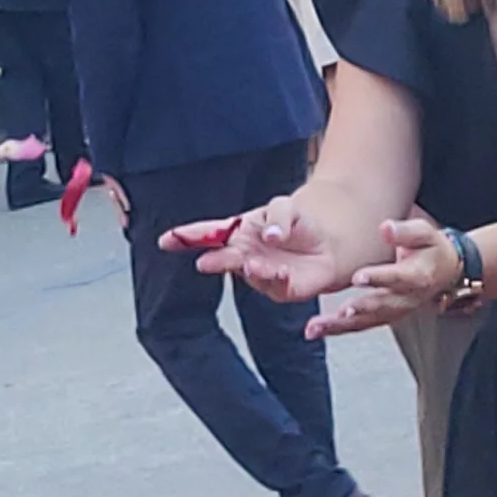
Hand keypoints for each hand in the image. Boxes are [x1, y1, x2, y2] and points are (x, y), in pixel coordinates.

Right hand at [182, 196, 353, 301]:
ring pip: (249, 274)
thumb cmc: (299, 222)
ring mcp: (261, 273)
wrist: (330, 242)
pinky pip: (276, 286)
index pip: (207, 234)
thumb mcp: (285, 207)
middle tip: (206, 262)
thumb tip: (270, 236)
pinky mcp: (282, 289)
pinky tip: (282, 272)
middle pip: (222, 258)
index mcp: (238, 232)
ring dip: (249, 270)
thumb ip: (277, 216)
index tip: (166, 240)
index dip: (185, 237)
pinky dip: (277, 279)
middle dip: (214, 261)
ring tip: (253, 265)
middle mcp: (244, 255)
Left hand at [316, 220, 465, 339]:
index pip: (397, 278)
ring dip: (342, 325)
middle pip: (382, 306)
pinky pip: (361, 326)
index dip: (379, 278)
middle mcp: (407, 298)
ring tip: (318, 327)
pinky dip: (339, 329)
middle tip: (341, 311)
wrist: (445, 270)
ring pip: (368, 321)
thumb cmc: (430, 249)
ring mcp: (396, 311)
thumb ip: (404, 231)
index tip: (358, 277)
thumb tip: (385, 228)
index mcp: (417, 276)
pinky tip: (318, 329)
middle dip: (361, 309)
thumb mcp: (424, 233)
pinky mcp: (385, 317)